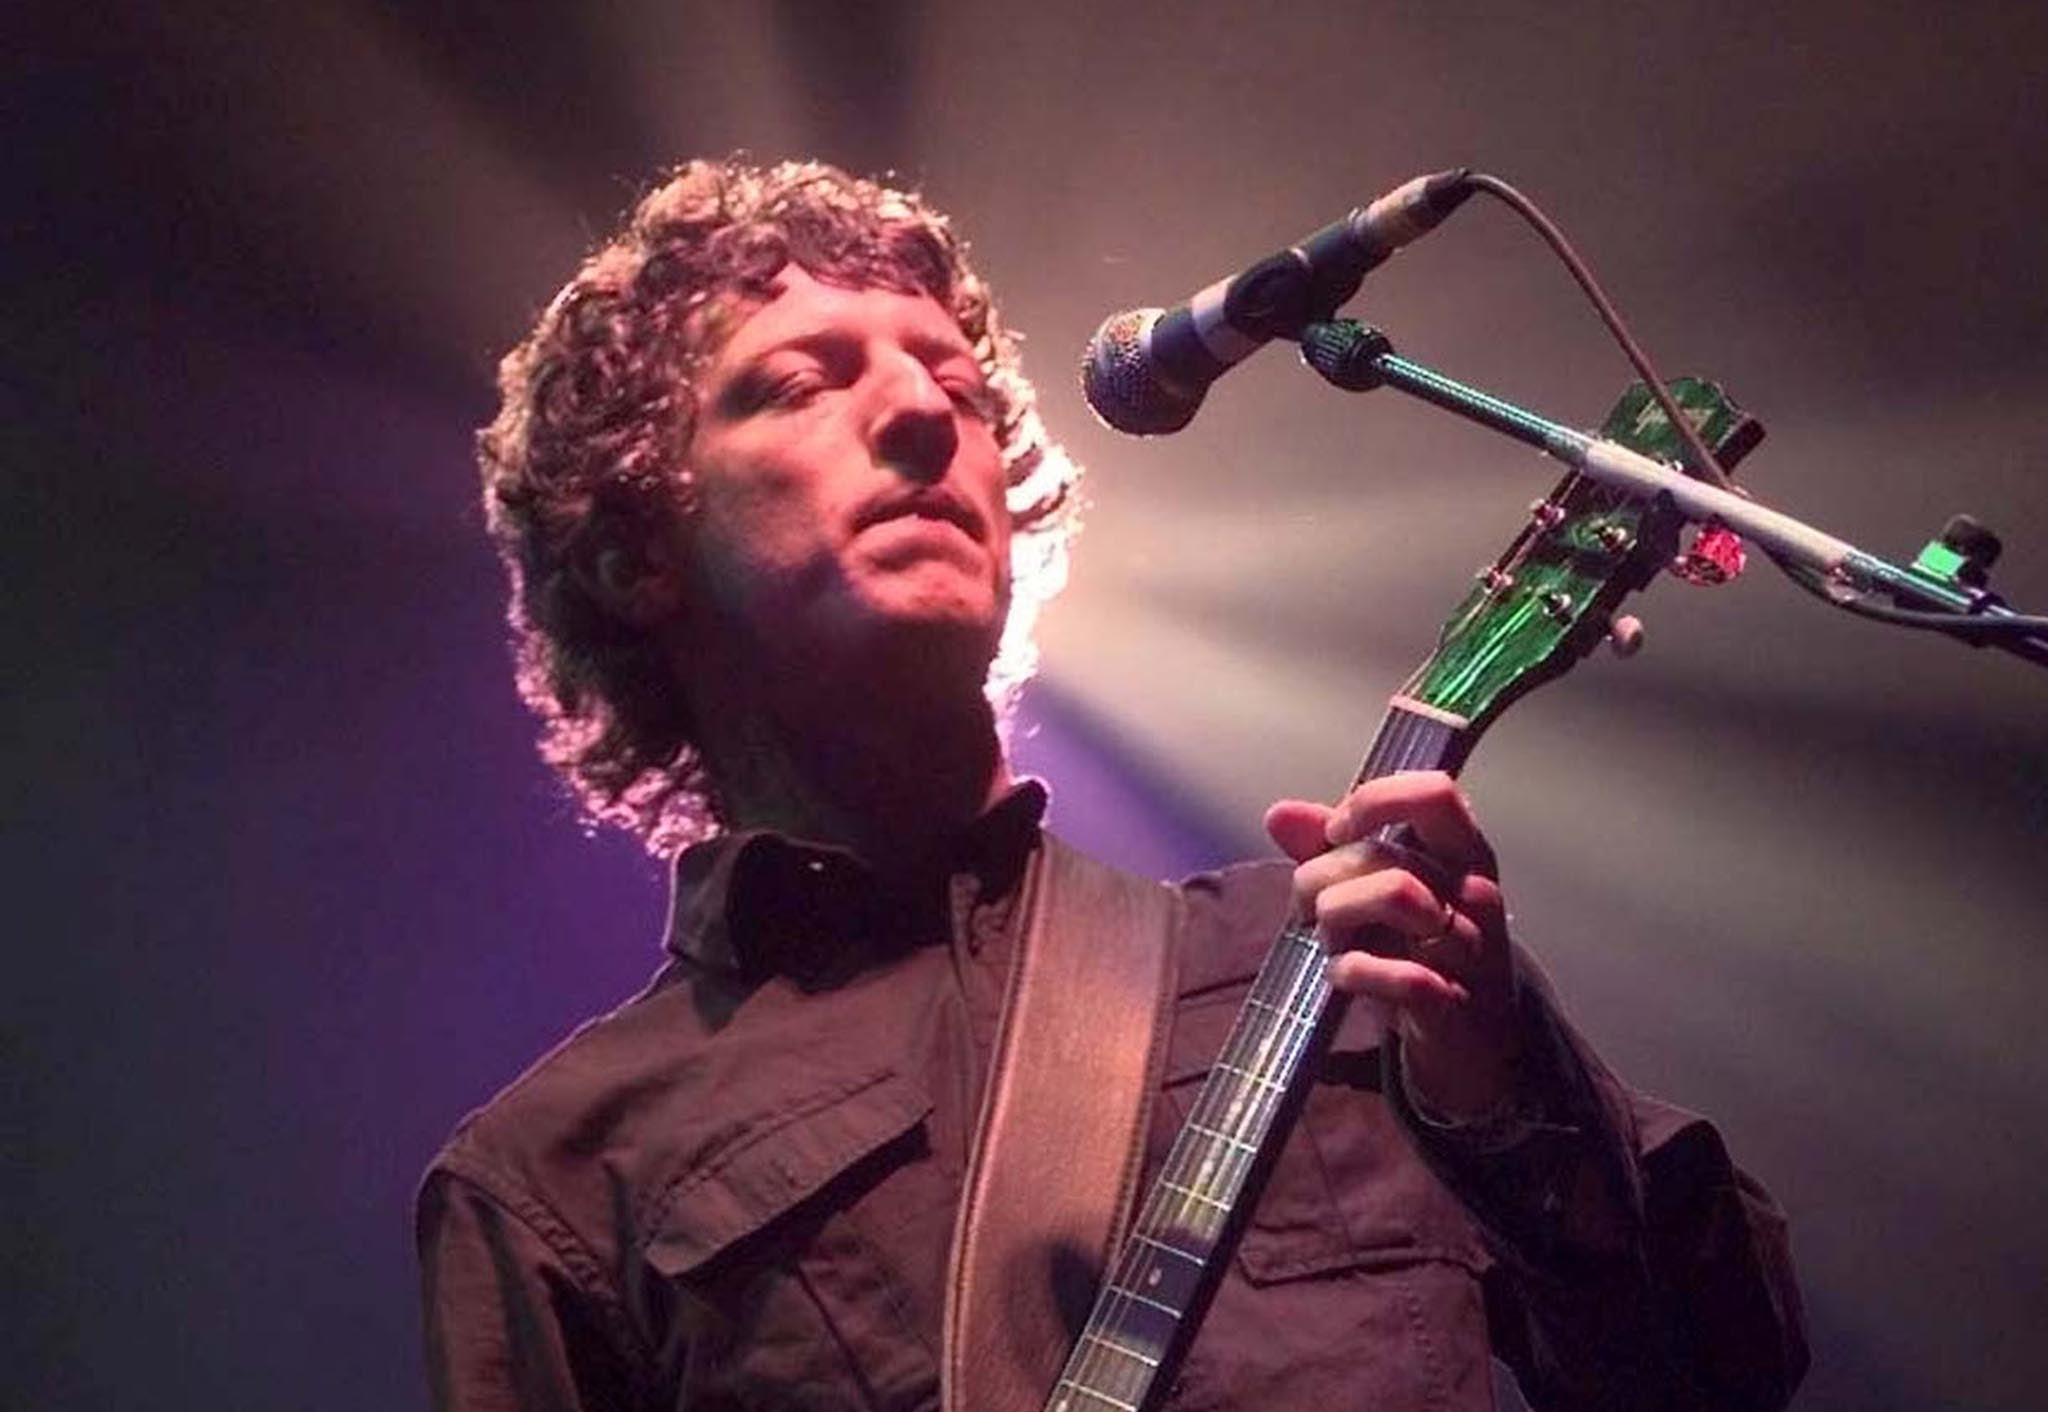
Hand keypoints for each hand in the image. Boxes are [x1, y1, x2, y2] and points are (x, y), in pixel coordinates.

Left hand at [1265, 771, 1518, 1121]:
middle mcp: (1475, 890)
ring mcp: (1472, 947)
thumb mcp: (1375, 891)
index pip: (1434, 793)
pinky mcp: (1455, 1002)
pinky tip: (1342, 976)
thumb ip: (1330, 849)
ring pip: (1397, 895)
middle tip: (1307, 906)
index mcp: (1461, 852)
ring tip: (1331, 939)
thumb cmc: (1417, 952)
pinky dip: (1356, 971)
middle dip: (1320, 876)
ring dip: (1337, 918)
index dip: (1373, 803)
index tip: (1335, 834)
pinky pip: (1404, 975)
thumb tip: (1280, 813)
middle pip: (1388, 851)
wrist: (1466, 1043)